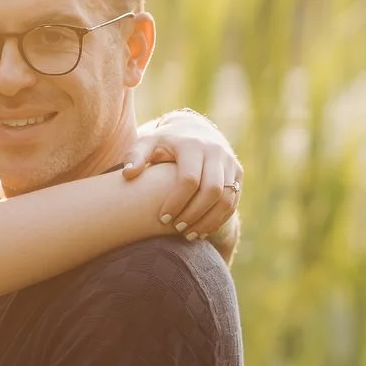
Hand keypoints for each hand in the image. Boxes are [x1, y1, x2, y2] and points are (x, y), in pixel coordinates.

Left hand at [120, 121, 242, 240]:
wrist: (194, 130)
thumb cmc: (164, 143)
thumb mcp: (147, 143)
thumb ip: (135, 156)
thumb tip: (128, 174)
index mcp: (192, 145)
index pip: (189, 179)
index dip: (176, 202)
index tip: (162, 218)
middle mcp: (216, 152)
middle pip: (212, 190)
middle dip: (194, 214)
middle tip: (177, 229)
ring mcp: (230, 163)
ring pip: (227, 199)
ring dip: (209, 221)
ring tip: (189, 235)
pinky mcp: (238, 173)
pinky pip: (233, 201)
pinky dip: (219, 219)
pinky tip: (202, 231)